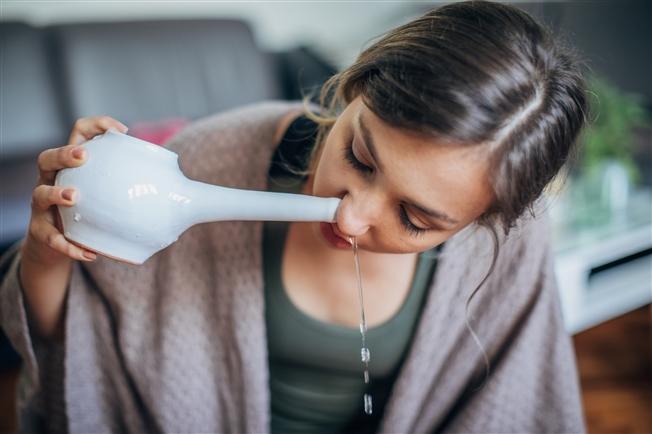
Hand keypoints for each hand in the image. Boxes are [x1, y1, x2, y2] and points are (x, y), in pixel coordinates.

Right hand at [21, 116, 128, 264]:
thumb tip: (192, 196)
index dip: (96, 125)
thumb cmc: (93, 214)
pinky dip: (69, 245)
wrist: (61, 246)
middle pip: (47, 158)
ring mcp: (42, 206)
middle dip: (64, 154)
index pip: (79, 133)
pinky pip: (51, 238)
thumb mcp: (111, 197)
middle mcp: (53, 181)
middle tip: (83, 156)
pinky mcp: (40, 232)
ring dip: (56, 194)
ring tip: (73, 198)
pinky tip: (89, 253)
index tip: (121, 131)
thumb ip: (142, 190)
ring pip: (39, 194)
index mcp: (74, 166)